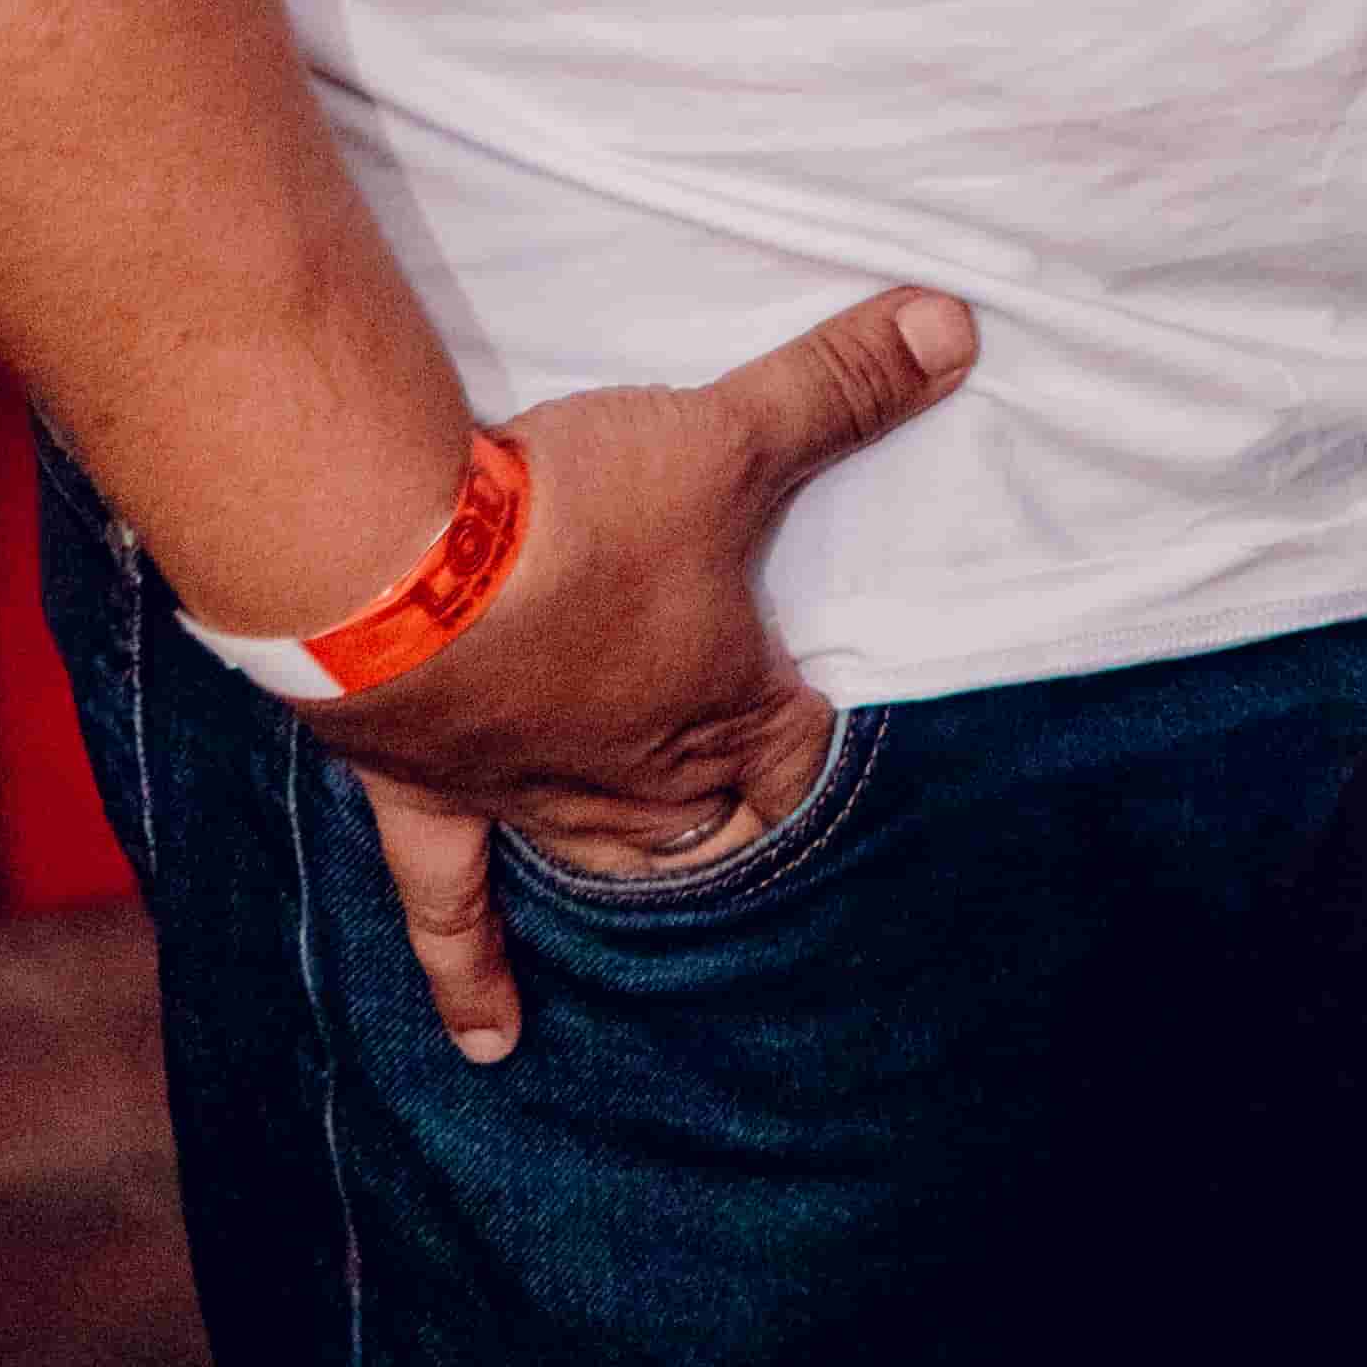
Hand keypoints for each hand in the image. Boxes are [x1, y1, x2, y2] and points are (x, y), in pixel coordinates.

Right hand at [336, 285, 974, 1057]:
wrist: (408, 572)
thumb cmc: (582, 513)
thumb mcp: (731, 433)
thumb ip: (840, 382)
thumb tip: (958, 324)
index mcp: (714, 702)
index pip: (786, 744)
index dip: (805, 735)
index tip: (814, 718)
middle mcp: (632, 773)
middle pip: (697, 816)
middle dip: (724, 811)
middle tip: (736, 801)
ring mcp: (528, 794)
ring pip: (596, 854)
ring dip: (627, 867)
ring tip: (648, 889)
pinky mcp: (426, 798)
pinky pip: (450, 907)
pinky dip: (471, 975)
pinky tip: (489, 1042)